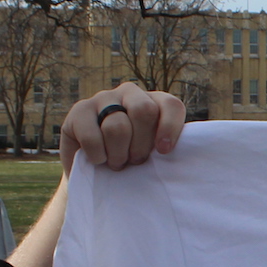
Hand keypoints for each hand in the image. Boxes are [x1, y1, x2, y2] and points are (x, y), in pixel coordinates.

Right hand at [59, 82, 186, 172]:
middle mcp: (130, 93)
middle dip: (141, 145)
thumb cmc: (131, 163)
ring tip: (117, 163)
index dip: (170, 128)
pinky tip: (99, 160)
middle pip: (144, 111)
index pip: (170, 105)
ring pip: (117, 126)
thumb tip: (186, 154)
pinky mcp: (79, 110)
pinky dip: (98, 155)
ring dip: (118, 155)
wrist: (94, 172)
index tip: (164, 152)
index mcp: (154, 102)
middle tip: (135, 161)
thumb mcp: (154, 156)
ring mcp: (103, 98)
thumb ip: (166, 148)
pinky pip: (93, 136)